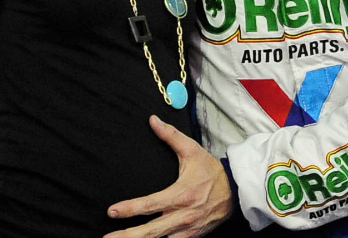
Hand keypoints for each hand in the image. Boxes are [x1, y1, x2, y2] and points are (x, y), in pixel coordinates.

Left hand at [104, 115, 233, 237]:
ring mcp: (187, 229)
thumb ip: (170, 136)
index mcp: (181, 195)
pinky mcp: (191, 236)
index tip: (111, 211)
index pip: (151, 204)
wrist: (236, 190)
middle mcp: (183, 215)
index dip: (130, 209)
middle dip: (128, 236)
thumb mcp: (192, 151)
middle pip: (151, 231)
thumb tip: (153, 120)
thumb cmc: (211, 171)